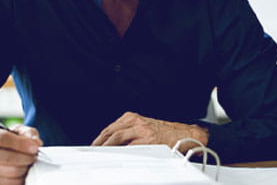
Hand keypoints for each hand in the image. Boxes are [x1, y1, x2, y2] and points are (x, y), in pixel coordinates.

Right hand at [0, 124, 41, 184]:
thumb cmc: (7, 141)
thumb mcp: (16, 131)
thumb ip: (27, 133)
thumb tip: (36, 142)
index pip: (2, 138)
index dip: (21, 143)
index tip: (35, 147)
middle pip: (7, 157)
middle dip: (26, 157)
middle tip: (35, 156)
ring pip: (11, 172)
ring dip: (26, 168)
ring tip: (29, 163)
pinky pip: (11, 183)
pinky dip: (22, 179)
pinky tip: (24, 172)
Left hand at [91, 111, 208, 152]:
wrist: (184, 135)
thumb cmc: (164, 133)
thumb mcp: (143, 127)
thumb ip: (128, 132)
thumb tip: (111, 144)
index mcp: (133, 118)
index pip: (111, 127)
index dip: (100, 138)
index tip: (93, 146)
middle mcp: (136, 122)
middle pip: (110, 131)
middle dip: (99, 142)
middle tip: (92, 151)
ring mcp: (141, 131)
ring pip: (117, 137)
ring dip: (105, 146)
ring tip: (99, 154)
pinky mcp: (148, 141)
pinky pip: (129, 147)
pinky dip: (120, 152)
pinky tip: (115, 157)